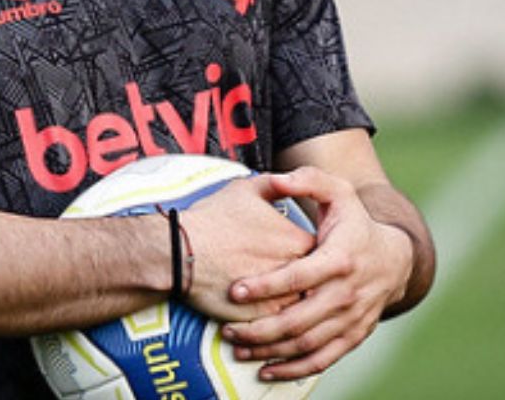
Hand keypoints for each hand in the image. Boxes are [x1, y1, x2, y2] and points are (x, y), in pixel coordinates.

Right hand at [179, 176, 316, 322]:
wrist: (181, 251)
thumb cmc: (213, 219)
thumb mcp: (246, 189)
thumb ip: (276, 184)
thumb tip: (287, 180)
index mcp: (299, 242)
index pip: (323, 252)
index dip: (310, 252)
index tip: (295, 251)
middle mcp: (298, 274)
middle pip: (316, 282)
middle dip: (307, 280)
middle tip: (289, 275)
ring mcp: (282, 299)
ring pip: (300, 306)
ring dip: (292, 302)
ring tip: (276, 296)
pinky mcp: (264, 320)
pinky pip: (280, 325)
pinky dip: (275, 321)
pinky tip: (262, 311)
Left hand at [221, 166, 414, 381]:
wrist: (395, 258)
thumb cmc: (354, 222)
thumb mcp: (339, 192)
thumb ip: (308, 181)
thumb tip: (278, 178)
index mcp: (340, 258)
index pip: (300, 277)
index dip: (267, 286)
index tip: (235, 291)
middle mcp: (348, 293)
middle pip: (301, 320)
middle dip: (261, 328)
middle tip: (227, 330)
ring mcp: (353, 318)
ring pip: (309, 344)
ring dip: (272, 351)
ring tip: (238, 348)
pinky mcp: (354, 335)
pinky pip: (324, 359)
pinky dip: (295, 369)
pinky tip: (266, 371)